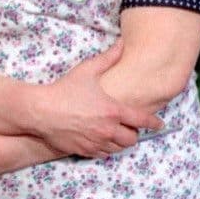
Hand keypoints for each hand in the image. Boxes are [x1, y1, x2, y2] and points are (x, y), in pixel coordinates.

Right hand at [30, 42, 162, 157]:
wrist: (40, 111)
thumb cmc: (63, 90)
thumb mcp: (86, 71)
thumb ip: (108, 58)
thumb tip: (122, 44)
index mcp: (113, 110)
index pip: (142, 120)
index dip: (154, 122)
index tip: (159, 124)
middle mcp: (108, 129)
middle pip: (132, 139)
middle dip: (133, 133)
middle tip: (128, 127)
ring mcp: (97, 142)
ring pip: (119, 149)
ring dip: (120, 142)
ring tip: (115, 134)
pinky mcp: (85, 150)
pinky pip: (103, 154)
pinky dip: (105, 149)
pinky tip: (100, 140)